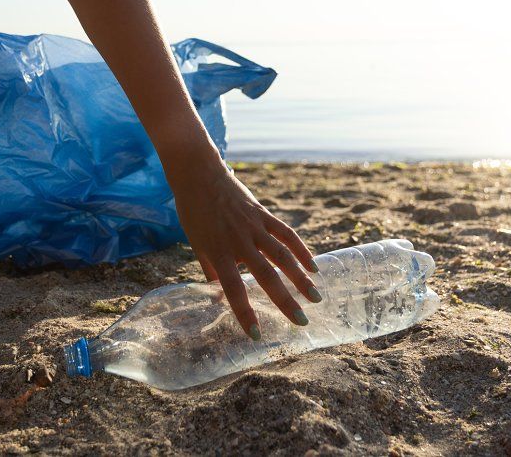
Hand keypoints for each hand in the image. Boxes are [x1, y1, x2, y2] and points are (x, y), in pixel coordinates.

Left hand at [171, 162, 320, 339]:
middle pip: (266, 275)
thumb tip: (220, 297)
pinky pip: (287, 234)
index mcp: (218, 251)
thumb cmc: (194, 213)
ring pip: (282, 255)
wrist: (199, 175)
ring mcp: (254, 226)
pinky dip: (302, 250)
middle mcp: (238, 240)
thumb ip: (212, 271)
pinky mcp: (264, 214)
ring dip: (301, 278)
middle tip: (301, 322)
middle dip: (285, 301)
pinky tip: (313, 267)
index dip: (245, 313)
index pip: (233, 288)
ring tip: (316, 297)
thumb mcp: (197, 245)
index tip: (257, 335)